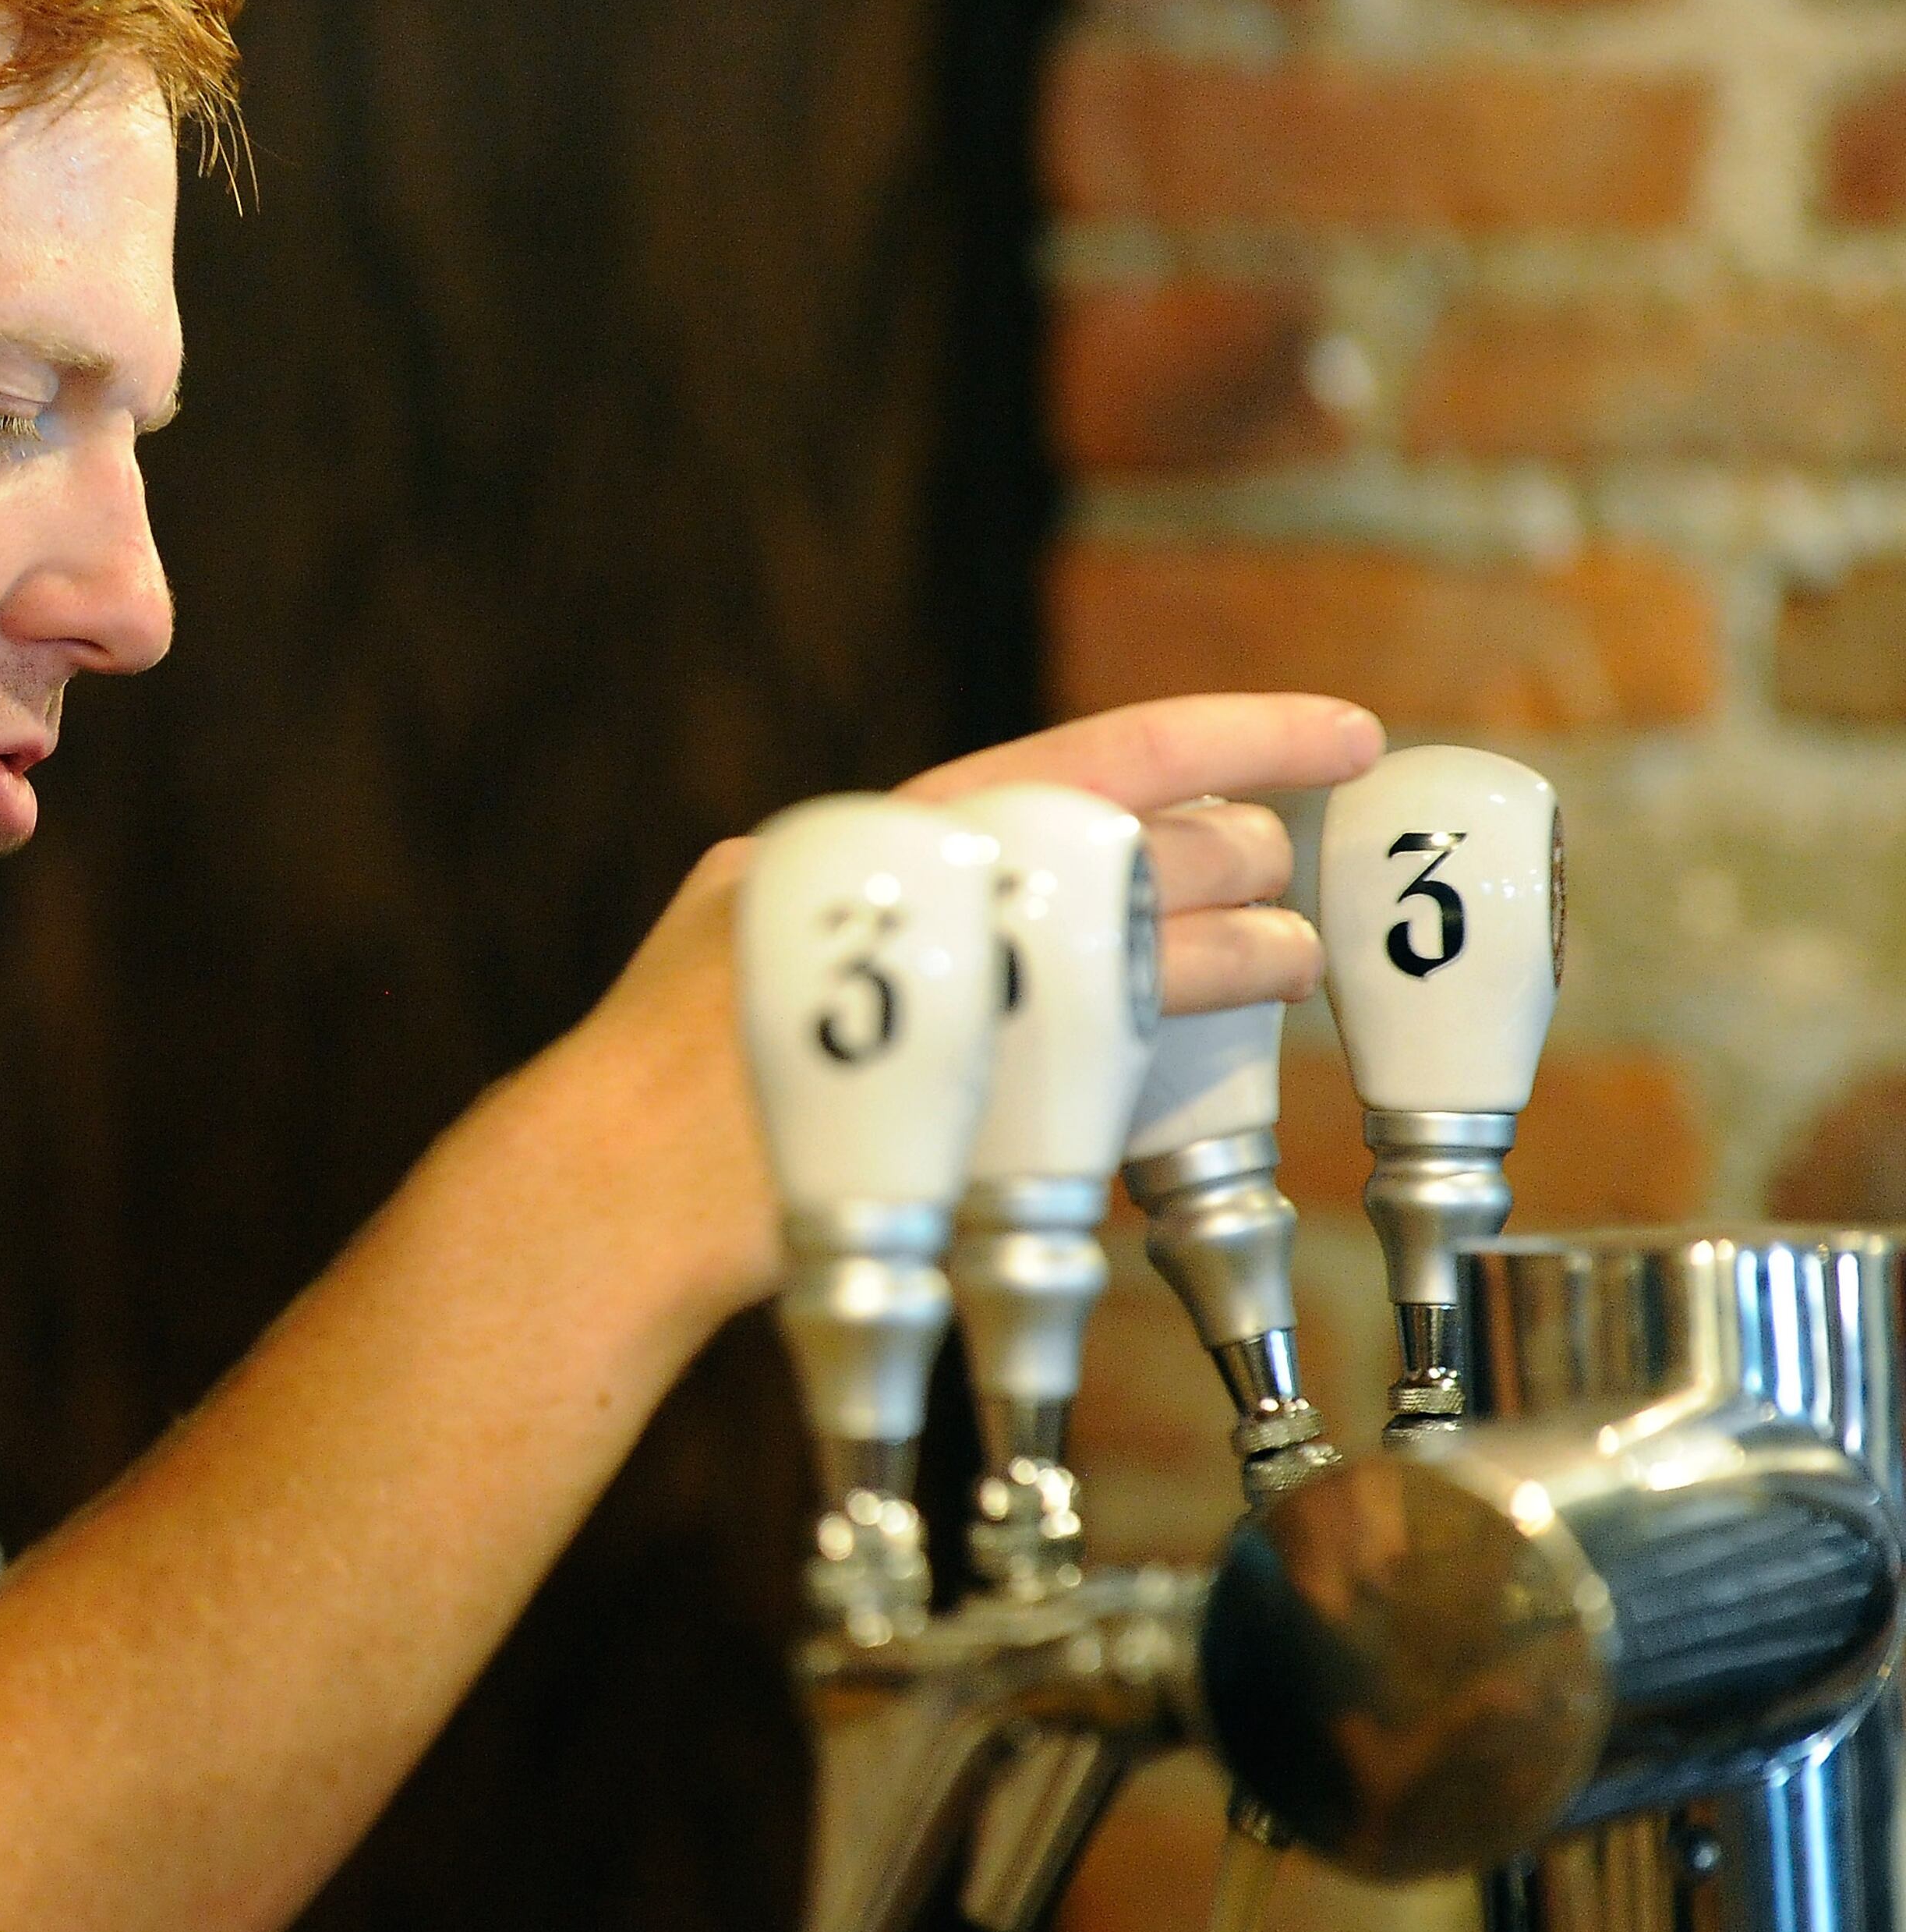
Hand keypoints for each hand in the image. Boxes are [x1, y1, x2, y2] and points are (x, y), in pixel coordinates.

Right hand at [527, 693, 1383, 1330]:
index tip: (1334, 732)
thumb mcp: (745, 926)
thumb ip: (861, 887)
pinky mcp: (936, 1120)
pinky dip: (1163, 1063)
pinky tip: (1209, 1063)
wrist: (596, 1199)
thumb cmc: (664, 1073)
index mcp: (866, 835)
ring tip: (1293, 954)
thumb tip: (967, 860)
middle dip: (1232, 851)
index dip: (1227, 738)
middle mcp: (900, 904)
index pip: (1081, 755)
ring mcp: (919, 1013)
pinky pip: (1100, 1077)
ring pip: (1134, 955)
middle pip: (1128, 853)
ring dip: (1233, 951)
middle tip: (1291, 860)